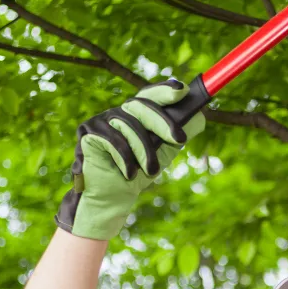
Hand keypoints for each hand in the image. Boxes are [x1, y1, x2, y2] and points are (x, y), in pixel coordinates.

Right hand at [55, 80, 205, 240]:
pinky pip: (112, 139)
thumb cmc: (138, 173)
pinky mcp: (87, 132)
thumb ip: (176, 134)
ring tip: (150, 172)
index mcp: (136, 114)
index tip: (183, 90)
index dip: (165, 90)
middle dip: (163, 122)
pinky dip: (124, 159)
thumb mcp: (163, 153)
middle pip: (141, 105)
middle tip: (180, 139)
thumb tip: (200, 117)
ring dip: (143, 151)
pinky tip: (127, 173)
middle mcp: (118, 112)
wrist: (112, 198)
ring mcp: (101, 120)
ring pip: (129, 125)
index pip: (151, 95)